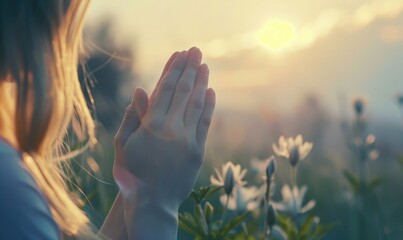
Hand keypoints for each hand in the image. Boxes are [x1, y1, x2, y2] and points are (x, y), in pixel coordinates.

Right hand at [113, 47, 215, 238]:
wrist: (152, 203)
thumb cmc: (133, 174)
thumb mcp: (124, 145)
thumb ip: (132, 117)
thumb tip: (140, 91)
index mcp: (149, 125)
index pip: (164, 89)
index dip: (173, 69)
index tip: (179, 54)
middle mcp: (170, 129)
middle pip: (182, 91)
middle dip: (189, 68)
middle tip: (195, 51)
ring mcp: (186, 140)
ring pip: (195, 104)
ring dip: (200, 82)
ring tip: (204, 65)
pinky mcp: (198, 151)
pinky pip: (205, 123)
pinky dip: (208, 106)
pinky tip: (210, 91)